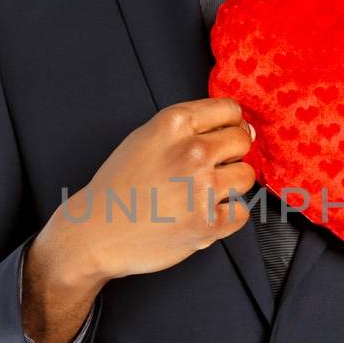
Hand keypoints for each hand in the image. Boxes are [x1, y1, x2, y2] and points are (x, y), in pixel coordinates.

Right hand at [55, 97, 257, 286]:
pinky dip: (227, 216)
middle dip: (231, 154)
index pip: (230, 110)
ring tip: (202, 194)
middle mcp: (191, 151)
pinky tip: (203, 215)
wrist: (96, 232)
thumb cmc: (119, 186)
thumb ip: (188, 128)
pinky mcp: (208, 222)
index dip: (230, 124)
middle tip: (208, 170)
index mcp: (174, 124)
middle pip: (242, 141)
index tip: (222, 138)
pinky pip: (242, 211)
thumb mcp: (146, 137)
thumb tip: (241, 128)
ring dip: (230, 185)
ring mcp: (202, 188)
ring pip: (246, 175)